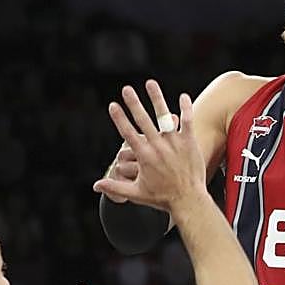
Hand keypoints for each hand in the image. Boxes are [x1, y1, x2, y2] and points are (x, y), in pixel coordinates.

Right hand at [92, 79, 203, 211]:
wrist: (188, 200)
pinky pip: (187, 121)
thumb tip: (95, 186)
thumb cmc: (162, 198)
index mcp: (144, 156)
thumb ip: (115, 188)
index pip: (127, 133)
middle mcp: (157, 146)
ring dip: (156, 98)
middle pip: (143, 119)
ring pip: (164, 115)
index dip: (119, 118)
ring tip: (150, 83)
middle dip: (133, 103)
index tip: (112, 105)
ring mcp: (174, 143)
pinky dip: (185, 108)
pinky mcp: (189, 142)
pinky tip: (182, 96)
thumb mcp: (136, 193)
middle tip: (126, 89)